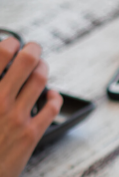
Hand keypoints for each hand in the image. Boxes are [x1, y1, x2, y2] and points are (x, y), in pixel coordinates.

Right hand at [0, 37, 61, 176]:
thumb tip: (1, 74)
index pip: (1, 53)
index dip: (11, 43)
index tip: (13, 43)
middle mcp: (0, 100)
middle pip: (27, 62)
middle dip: (33, 50)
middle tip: (34, 48)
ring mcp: (17, 117)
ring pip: (40, 81)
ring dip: (44, 69)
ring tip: (42, 68)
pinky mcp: (31, 134)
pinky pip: (52, 108)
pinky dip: (55, 97)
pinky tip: (52, 95)